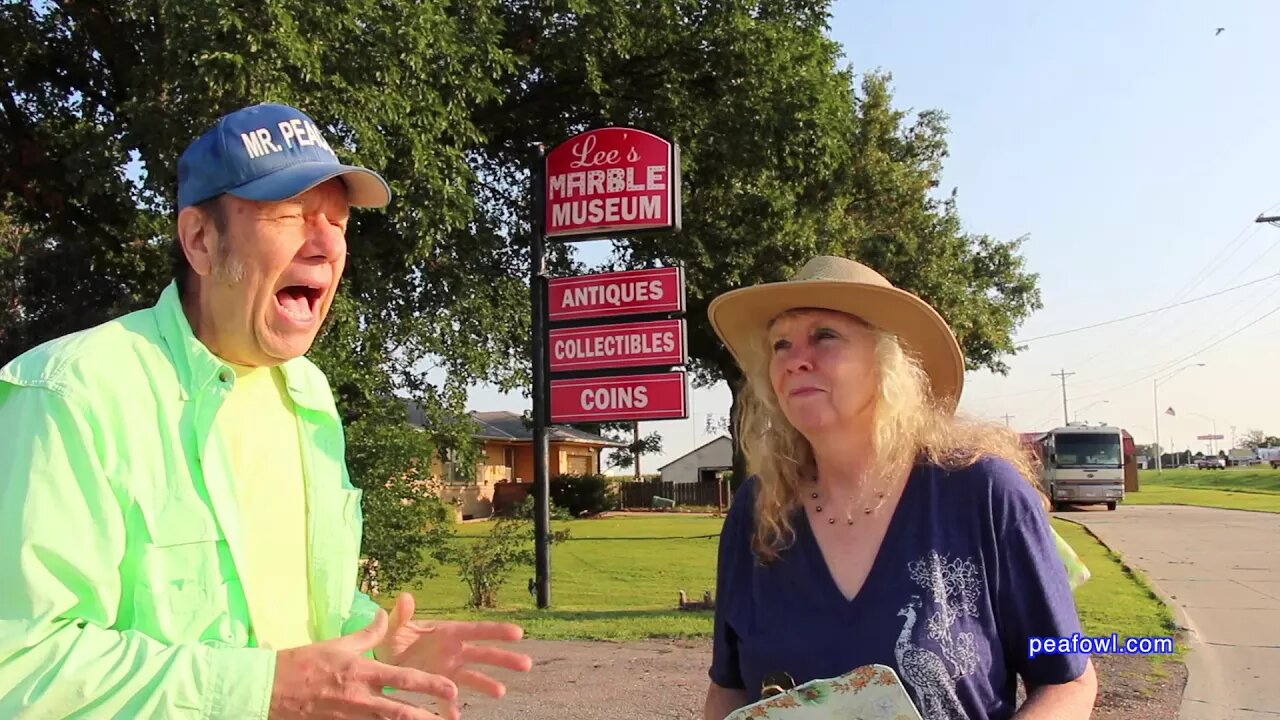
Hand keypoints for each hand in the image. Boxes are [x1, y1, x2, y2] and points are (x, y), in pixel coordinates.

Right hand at [270, 608, 457, 719]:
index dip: (429, 685)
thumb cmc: (304, 663)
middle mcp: (358, 697)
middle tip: (451, 719)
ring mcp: (349, 717)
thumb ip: (368, 633)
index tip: (452, 690)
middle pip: (400, 711)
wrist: (268, 688)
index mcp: (361, 672)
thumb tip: (385, 614)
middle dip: (427, 717)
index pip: (403, 678)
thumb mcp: (338, 644)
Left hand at [376, 593, 532, 711]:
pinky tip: (456, 716)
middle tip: (526, 665)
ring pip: (472, 677)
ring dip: (486, 684)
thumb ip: (402, 614)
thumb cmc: (393, 636)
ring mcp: (448, 670)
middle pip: (484, 654)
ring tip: (500, 692)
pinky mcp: (437, 686)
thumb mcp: (395, 625)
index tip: (518, 633)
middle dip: (505, 659)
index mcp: (448, 632)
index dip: (497, 631)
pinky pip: (447, 699)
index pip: (477, 630)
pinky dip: (451, 707)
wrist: (382, 658)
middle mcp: (454, 651)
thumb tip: (405, 597)